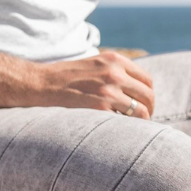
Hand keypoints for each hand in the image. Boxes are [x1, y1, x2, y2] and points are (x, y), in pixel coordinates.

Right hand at [30, 51, 154, 117]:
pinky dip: (126, 127)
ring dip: (141, 121)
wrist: (42, 83)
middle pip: (148, 95)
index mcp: (115, 60)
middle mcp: (115, 73)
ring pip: (140, 111)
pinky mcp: (100, 107)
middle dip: (149, 109)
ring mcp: (108, 90)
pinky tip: (119, 130)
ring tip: (136, 128)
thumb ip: (116, 71)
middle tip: (144, 119)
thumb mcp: (96, 64)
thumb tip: (137, 91)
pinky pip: (124, 121)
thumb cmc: (68, 77)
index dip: (148, 95)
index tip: (144, 104)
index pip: (147, 80)